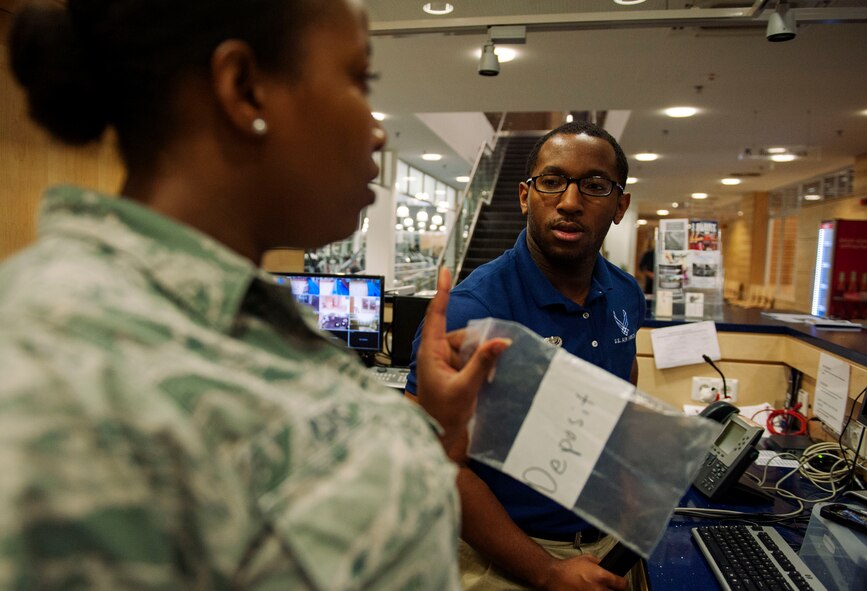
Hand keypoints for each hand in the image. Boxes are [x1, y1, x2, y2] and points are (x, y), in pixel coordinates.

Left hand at [415, 268, 509, 454]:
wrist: (439, 435)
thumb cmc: (441, 414)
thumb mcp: (464, 388)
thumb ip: (482, 363)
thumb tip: (500, 342)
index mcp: (431, 352)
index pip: (436, 315)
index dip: (441, 292)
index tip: (445, 272)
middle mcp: (438, 352)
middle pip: (463, 334)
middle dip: (478, 346)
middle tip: (482, 369)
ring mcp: (447, 361)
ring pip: (472, 347)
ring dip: (482, 359)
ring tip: (481, 381)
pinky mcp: (457, 369)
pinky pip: (475, 358)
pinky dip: (483, 366)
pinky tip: (485, 380)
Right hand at [539, 555, 627, 590]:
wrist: (554, 577)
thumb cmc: (569, 568)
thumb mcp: (587, 558)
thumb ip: (601, 563)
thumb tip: (609, 567)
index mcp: (601, 576)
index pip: (622, 584)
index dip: (622, 582)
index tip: (620, 582)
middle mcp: (599, 590)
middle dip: (614, 590)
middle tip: (609, 586)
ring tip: (597, 589)